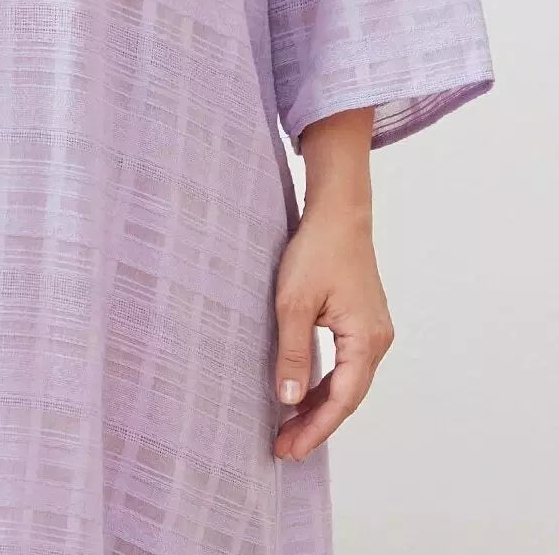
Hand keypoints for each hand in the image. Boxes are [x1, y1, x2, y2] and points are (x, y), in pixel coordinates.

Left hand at [272, 199, 394, 461]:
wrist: (338, 212)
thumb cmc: (318, 249)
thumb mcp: (294, 302)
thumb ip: (293, 352)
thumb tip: (290, 399)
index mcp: (366, 340)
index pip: (341, 400)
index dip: (316, 429)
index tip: (290, 449)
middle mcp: (377, 341)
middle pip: (347, 397)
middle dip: (316, 424)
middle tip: (284, 447)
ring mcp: (372, 332)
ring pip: (347, 382)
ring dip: (320, 405)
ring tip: (289, 428)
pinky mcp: (362, 322)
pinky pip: (346, 365)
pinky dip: (326, 383)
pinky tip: (304, 392)